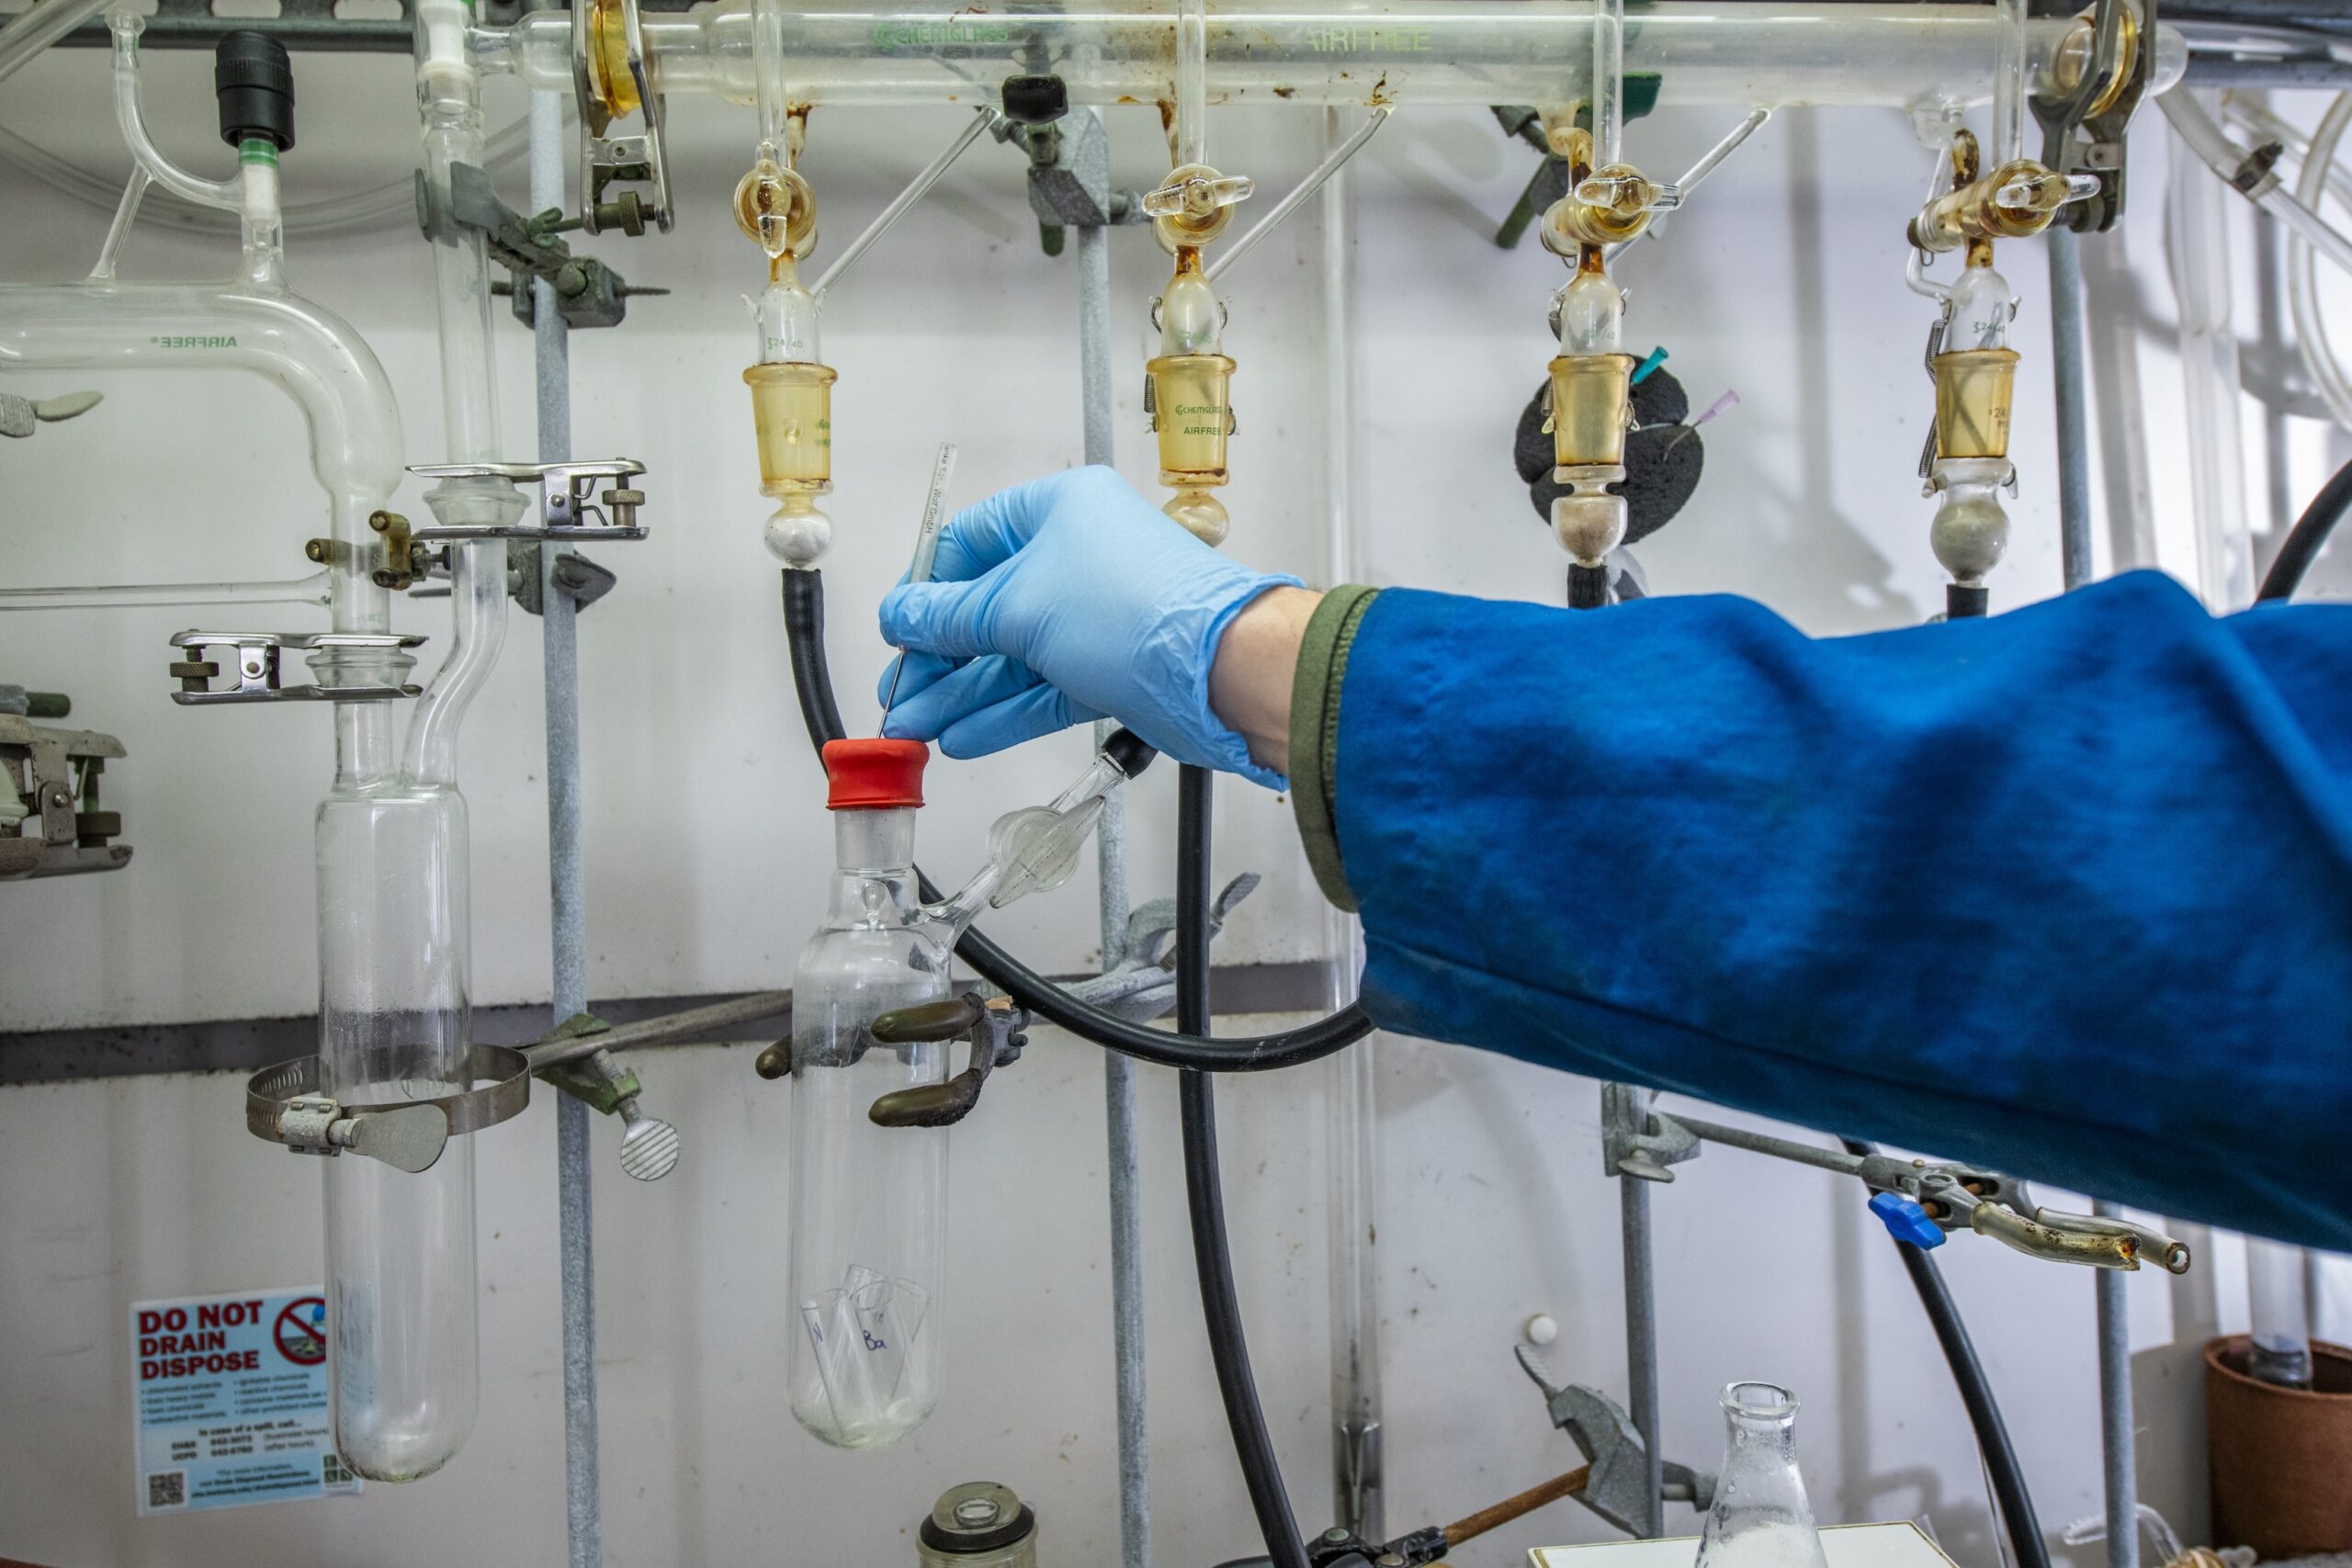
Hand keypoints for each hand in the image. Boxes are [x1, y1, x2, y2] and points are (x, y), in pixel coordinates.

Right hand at [877, 466, 1300, 785]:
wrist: (1226, 670)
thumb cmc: (1138, 610)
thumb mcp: (1019, 606)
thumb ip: (951, 617)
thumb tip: (902, 615)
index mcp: (1060, 510)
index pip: (969, 543)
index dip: (926, 590)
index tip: (898, 632)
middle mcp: (1080, 556)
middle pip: (988, 606)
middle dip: (940, 656)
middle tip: (901, 695)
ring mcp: (1098, 615)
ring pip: (1014, 655)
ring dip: (963, 693)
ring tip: (917, 729)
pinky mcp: (1113, 667)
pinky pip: (1045, 688)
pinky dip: (1004, 712)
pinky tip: (963, 736)